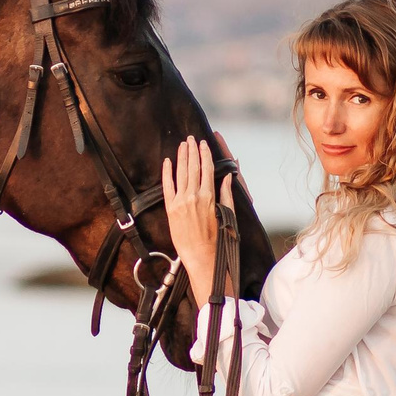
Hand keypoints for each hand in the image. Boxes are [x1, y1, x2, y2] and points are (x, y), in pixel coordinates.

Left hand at [158, 136, 220, 306]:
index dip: (205, 154)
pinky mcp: (171, 209)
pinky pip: (167, 186)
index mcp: (210, 196)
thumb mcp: (227, 214)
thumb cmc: (217, 238)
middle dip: (192, 151)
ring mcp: (181, 202)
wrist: (201, 256)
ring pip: (181, 173)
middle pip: (193, 167)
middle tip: (190, 138)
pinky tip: (166, 162)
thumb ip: (227, 193)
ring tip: (182, 145)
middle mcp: (195, 196)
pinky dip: (167, 173)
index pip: (207, 169)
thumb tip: (229, 177)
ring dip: (181, 157)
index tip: (204, 143)